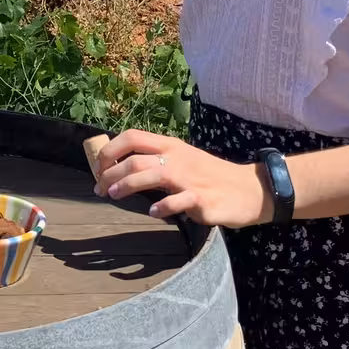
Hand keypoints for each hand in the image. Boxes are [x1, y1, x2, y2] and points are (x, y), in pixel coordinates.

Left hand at [94, 129, 272, 227]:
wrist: (249, 189)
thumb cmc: (210, 176)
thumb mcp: (182, 159)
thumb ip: (156, 161)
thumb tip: (120, 169)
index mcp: (170, 145)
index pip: (132, 137)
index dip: (109, 151)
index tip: (99, 168)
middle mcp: (177, 158)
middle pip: (134, 160)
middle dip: (110, 174)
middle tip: (99, 190)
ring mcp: (190, 178)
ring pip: (150, 175)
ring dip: (125, 186)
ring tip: (112, 196)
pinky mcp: (202, 199)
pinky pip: (178, 201)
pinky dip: (162, 207)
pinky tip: (153, 212)